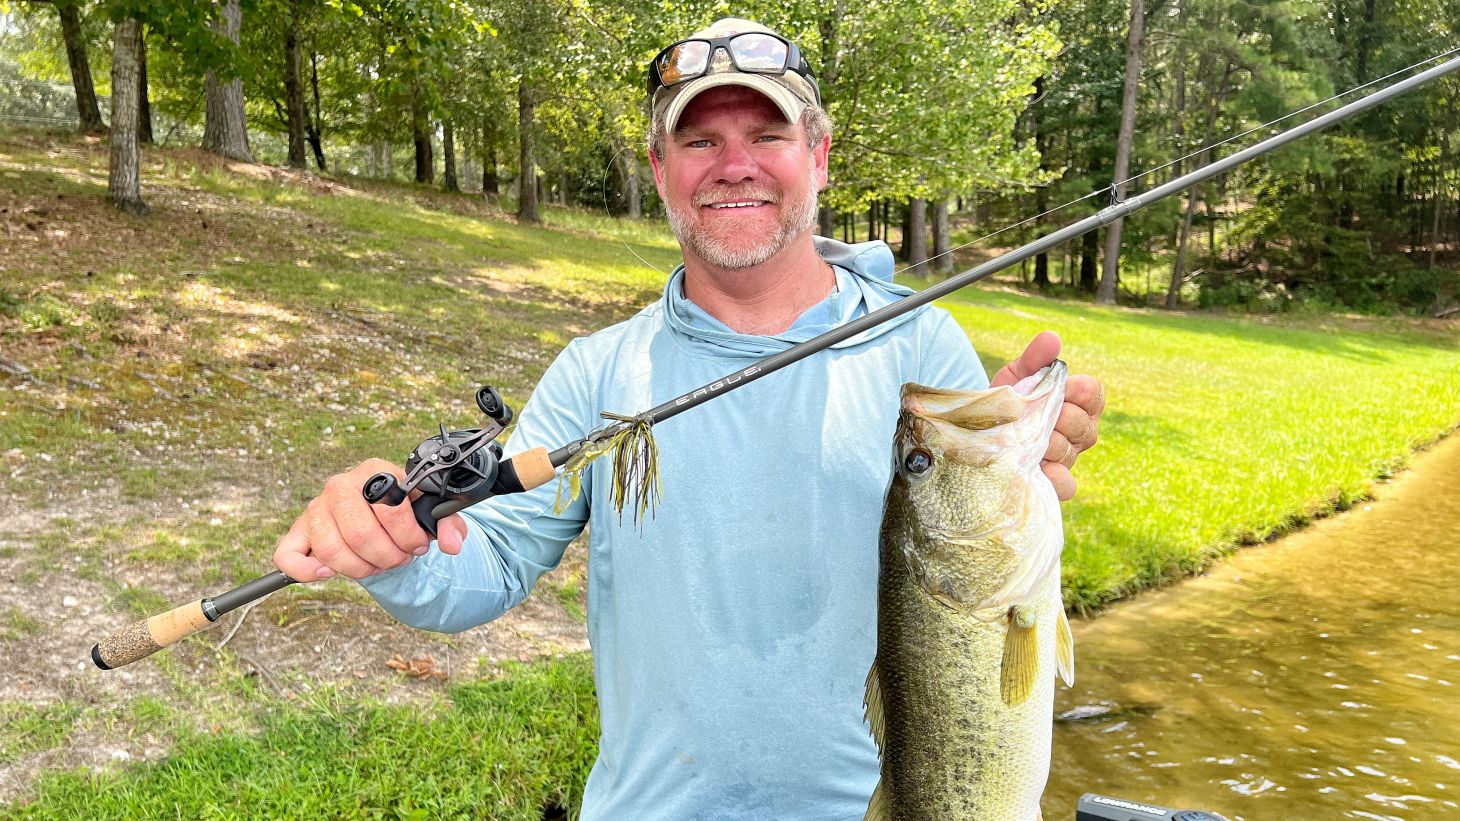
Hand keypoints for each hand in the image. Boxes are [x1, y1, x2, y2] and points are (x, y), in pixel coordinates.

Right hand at [272, 458, 469, 580]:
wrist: (381, 515)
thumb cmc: (404, 513)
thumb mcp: (430, 513)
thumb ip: (448, 524)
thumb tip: (452, 544)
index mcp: (374, 471)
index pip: (390, 507)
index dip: (408, 537)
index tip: (419, 546)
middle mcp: (340, 485)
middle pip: (360, 533)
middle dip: (387, 557)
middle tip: (399, 559)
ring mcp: (316, 508)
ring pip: (332, 549)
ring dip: (360, 568)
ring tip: (377, 565)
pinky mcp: (299, 532)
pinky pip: (288, 556)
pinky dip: (308, 570)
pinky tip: (330, 573)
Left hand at [991, 331, 1103, 500]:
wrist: (978, 430)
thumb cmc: (1008, 400)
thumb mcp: (1017, 375)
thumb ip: (1034, 357)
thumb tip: (1051, 338)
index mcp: (1078, 403)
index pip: (1093, 393)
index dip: (1077, 390)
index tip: (1058, 387)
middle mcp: (1079, 432)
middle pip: (1082, 424)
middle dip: (1058, 417)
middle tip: (1034, 415)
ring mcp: (1067, 457)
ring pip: (1069, 450)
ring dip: (1047, 443)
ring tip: (1025, 439)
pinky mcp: (1051, 481)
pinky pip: (1066, 485)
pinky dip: (1056, 479)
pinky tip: (1041, 470)